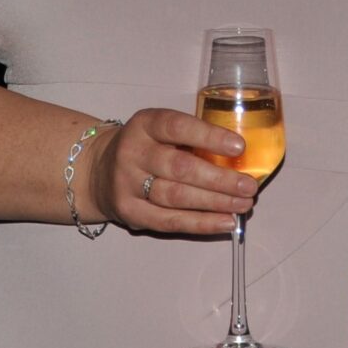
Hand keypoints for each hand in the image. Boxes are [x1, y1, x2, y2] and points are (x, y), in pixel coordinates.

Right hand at [87, 107, 256, 236]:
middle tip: (248, 185)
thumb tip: (240, 159)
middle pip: (180, 168)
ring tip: (243, 204)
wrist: (99, 171)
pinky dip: (201, 223)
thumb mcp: (161, 130)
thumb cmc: (146, 147)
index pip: (177, 127)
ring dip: (215, 203)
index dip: (209, 137)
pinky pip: (170, 221)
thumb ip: (192, 139)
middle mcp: (133, 153)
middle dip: (220, 179)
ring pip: (177, 197)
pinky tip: (225, 222)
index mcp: (145, 125)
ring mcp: (128, 185)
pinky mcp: (130, 212)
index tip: (239, 147)